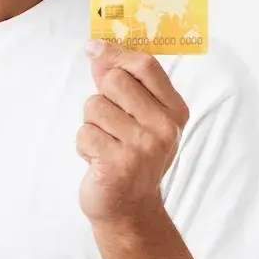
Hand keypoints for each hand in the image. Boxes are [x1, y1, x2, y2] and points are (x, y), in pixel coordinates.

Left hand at [77, 39, 190, 226]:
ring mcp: (143, 147)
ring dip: (91, 125)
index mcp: (174, 111)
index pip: (146, 66)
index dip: (116, 53)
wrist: (130, 209)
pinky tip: (98, 161)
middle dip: (102, 97)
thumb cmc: (132, 157)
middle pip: (115, 81)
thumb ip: (123, 85)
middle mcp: (164, 127)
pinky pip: (84, 133)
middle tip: (110, 124)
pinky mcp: (118, 164)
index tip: (95, 48)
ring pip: (94, 106)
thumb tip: (98, 51)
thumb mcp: (138, 118)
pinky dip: (84, 146)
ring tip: (105, 145)